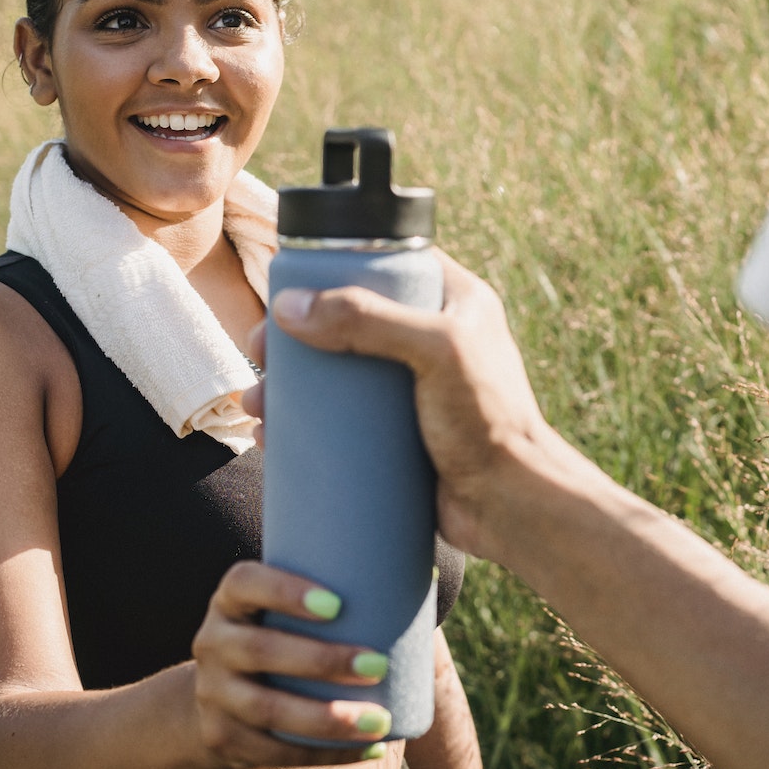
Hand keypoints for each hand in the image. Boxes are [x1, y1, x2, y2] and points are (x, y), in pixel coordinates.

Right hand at [189, 561, 394, 768]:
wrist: (217, 698)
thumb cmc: (280, 637)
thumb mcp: (285, 613)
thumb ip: (340, 591)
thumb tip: (429, 573)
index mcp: (231, 601)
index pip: (245, 583)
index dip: (285, 590)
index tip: (338, 603)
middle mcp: (213, 641)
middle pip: (260, 650)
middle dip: (322, 660)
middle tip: (379, 664)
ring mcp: (213, 694)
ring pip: (267, 709)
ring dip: (327, 718)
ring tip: (380, 719)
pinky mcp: (222, 739)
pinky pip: (274, 752)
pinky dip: (326, 754)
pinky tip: (370, 750)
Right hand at [243, 251, 556, 561]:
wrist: (512, 505)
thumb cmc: (490, 423)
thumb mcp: (435, 353)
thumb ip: (367, 319)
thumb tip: (290, 307)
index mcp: (454, 302)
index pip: (386, 263)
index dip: (333, 267)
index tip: (287, 281)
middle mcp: (433, 340)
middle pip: (348, 320)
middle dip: (296, 335)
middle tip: (258, 350)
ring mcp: (414, 390)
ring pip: (338, 374)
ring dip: (290, 385)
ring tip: (256, 404)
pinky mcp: (400, 435)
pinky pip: (342, 421)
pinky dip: (305, 425)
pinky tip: (272, 437)